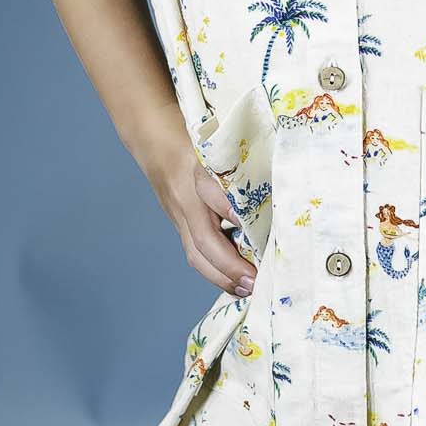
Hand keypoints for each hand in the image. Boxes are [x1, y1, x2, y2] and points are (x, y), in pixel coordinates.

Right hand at [152, 142, 256, 300]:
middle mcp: (185, 197)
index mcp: (196, 171)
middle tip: (254, 280)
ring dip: (220, 276)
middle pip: (203, 239)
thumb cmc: (192, 136)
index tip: (261, 236)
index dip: (238, 218)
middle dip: (229, 265)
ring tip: (246, 289)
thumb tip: (275, 191)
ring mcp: (178, 212)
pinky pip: (193, 251)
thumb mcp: (217, 143)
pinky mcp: (177, 222)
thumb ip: (241, 164)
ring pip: (195, 252)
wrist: (150, 136)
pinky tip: (233, 279)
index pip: (219, 199)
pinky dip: (213, 269)